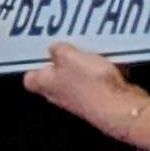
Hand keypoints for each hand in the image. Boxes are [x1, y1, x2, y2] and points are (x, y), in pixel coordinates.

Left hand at [27, 41, 149, 148]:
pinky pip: (96, 81)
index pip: (30, 77)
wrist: (119, 106)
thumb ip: (58, 49)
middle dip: (63, 60)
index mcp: (43, 85)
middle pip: (54, 75)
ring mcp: (77, 99)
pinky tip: (109, 61)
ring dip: (84, 64)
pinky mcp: (98, 99)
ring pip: (77, 77)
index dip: (34, 64)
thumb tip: (54, 49)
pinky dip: (101, 71)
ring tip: (92, 50)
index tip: (43, 51)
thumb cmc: (88, 82)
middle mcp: (56, 94)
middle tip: (72, 45)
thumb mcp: (68, 56)